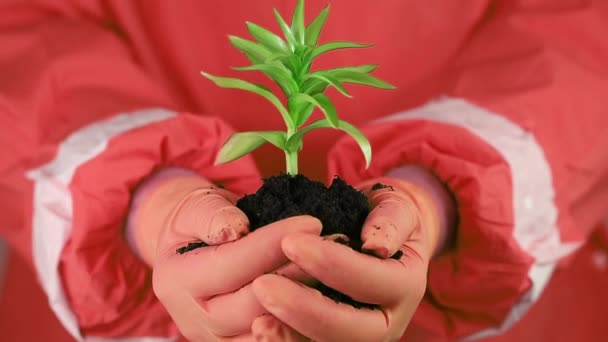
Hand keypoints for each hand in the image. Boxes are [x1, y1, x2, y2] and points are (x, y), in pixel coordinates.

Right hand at [128, 169, 321, 340]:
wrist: (189, 249)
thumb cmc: (198, 223)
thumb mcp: (196, 209)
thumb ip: (212, 216)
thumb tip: (236, 228)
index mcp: (178, 281)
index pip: (232, 266)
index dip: (272, 244)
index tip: (312, 222)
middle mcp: (195, 319)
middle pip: (254, 306)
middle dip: (297, 274)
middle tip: (334, 246)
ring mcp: (218, 340)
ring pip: (269, 333)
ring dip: (307, 302)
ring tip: (336, 272)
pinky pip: (278, 341)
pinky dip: (303, 324)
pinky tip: (331, 297)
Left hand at [252, 176, 441, 340]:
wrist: (383, 239)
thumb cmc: (386, 217)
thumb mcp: (396, 208)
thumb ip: (390, 221)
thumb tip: (377, 245)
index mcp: (405, 286)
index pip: (371, 282)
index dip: (333, 265)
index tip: (291, 240)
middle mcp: (389, 322)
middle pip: (351, 331)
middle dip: (306, 310)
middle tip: (262, 285)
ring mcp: (363, 337)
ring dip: (292, 336)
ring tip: (257, 322)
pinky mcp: (336, 339)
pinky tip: (260, 331)